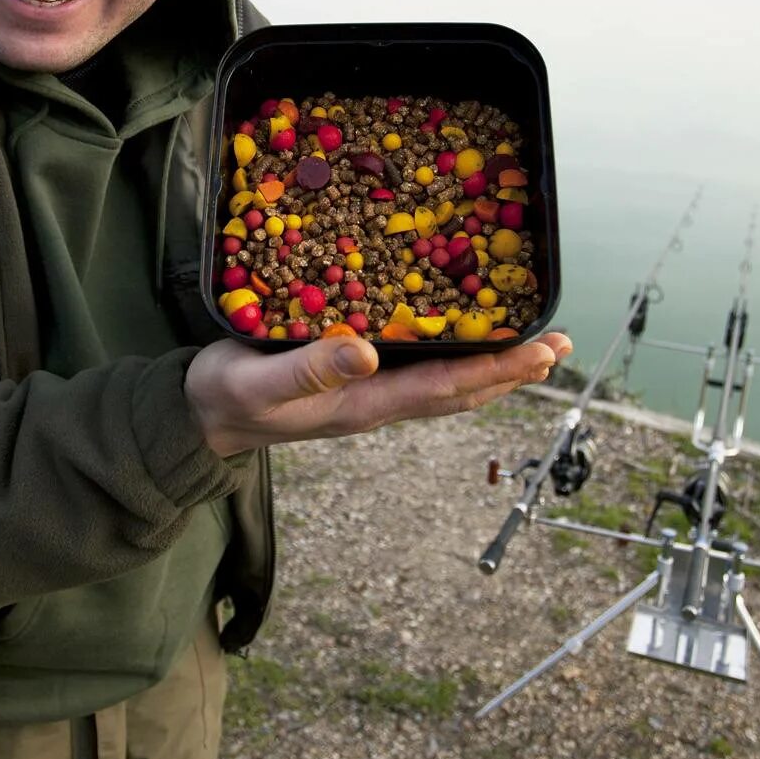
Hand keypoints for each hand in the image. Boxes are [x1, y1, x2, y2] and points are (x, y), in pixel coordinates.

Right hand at [186, 332, 573, 457]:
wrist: (200, 417)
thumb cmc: (227, 396)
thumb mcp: (260, 380)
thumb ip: (310, 367)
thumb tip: (368, 353)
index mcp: (363, 403)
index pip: (446, 386)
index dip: (497, 368)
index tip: (539, 352)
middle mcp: (378, 403)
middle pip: (462, 388)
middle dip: (513, 369)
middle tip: (559, 344)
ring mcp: (370, 396)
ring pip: (449, 382)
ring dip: (496, 366)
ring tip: (535, 346)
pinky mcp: (357, 381)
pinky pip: (424, 372)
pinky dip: (459, 357)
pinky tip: (469, 341)